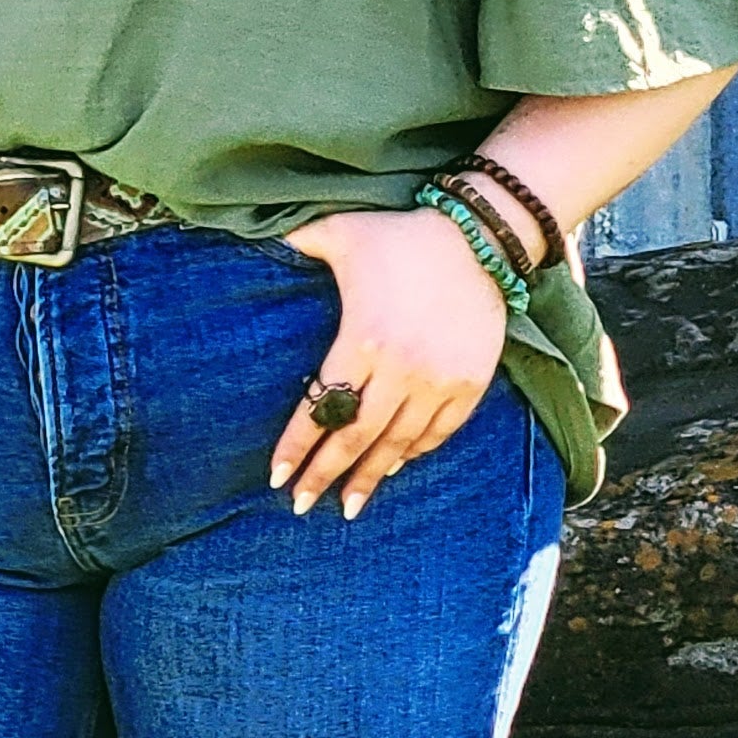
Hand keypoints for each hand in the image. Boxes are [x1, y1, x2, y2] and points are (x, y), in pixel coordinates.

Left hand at [265, 206, 510, 519]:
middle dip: (325, 474)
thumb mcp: (340, 231)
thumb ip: (296, 240)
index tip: (277, 477)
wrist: (480, 235)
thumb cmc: (400, 235)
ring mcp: (439, 380)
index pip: (321, 408)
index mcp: (363, 340)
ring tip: (347, 505)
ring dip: (370, 476)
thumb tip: (257, 237)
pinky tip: (395, 466)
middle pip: (355, 437)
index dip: (297, 446)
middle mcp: (401, 370)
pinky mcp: (470, 382)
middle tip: (302, 505)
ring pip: (398, 444)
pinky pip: (439, 432)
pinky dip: (414, 452)